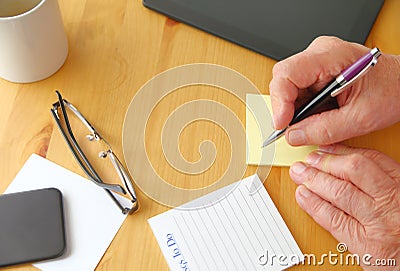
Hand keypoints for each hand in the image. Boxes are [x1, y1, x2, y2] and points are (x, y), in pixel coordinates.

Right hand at [269, 36, 399, 145]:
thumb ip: (324, 130)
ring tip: (313, 122)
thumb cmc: (391, 90)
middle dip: (285, 107)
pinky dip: (300, 107)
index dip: (280, 101)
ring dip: (294, 109)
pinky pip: (296, 89)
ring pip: (287, 87)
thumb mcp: (360, 118)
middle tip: (295, 129)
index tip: (283, 124)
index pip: (287, 73)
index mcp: (330, 56)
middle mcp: (318, 53)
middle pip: (282, 80)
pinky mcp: (314, 70)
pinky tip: (316, 114)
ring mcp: (315, 61)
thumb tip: (293, 135)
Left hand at [290, 144, 399, 269]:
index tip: (325, 149)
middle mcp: (392, 203)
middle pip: (353, 171)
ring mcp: (378, 224)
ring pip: (340, 192)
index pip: (372, 159)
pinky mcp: (365, 246)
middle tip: (308, 159)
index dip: (343, 151)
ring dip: (314, 179)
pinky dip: (314, 205)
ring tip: (299, 173)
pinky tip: (303, 195)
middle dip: (326, 162)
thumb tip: (344, 162)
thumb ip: (380, 182)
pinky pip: (334, 220)